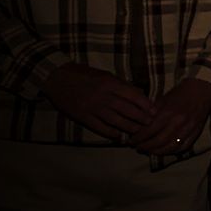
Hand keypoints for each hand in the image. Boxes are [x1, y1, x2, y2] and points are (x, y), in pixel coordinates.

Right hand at [41, 63, 156, 142]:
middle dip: (140, 118)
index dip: (145, 104)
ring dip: (129, 127)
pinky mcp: (83, 117)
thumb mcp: (104, 75)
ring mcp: (92, 108)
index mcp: (109, 83)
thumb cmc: (83, 74)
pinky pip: (100, 127)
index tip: (153, 110)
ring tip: (138, 131)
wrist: (57, 78)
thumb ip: (120, 85)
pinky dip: (110, 133)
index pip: (133, 96)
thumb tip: (138, 95)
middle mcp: (103, 96)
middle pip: (127, 110)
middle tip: (150, 123)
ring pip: (115, 121)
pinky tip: (118, 135)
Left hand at [131, 78, 210, 155]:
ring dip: (157, 151)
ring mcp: (188, 129)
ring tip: (149, 151)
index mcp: (168, 113)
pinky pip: (183, 147)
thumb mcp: (162, 99)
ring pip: (170, 147)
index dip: (139, 138)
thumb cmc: (179, 94)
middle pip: (159, 141)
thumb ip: (151, 113)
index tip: (131, 140)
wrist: (201, 90)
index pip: (150, 130)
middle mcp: (178, 122)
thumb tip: (138, 126)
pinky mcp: (196, 132)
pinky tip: (164, 151)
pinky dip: (172, 151)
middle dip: (146, 146)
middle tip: (137, 147)